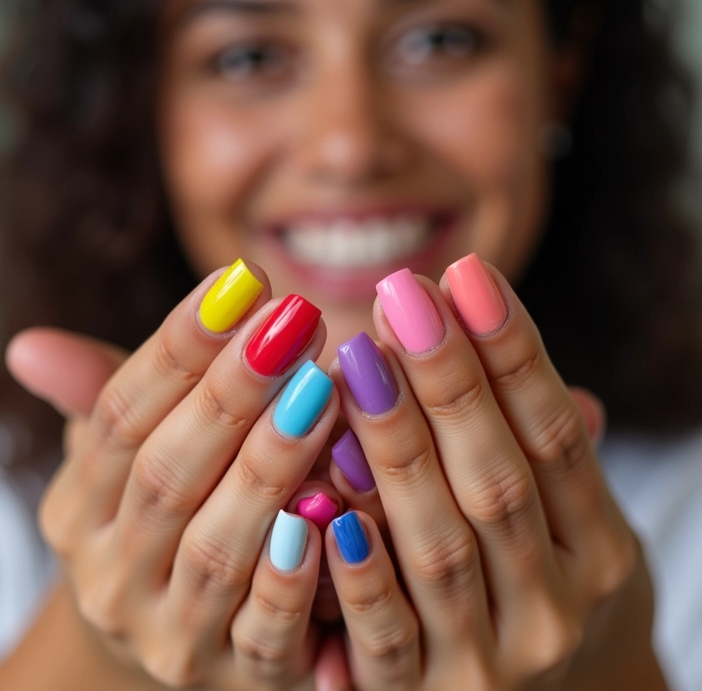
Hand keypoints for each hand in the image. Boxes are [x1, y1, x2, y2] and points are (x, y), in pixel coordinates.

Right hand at [8, 261, 338, 689]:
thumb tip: (29, 346)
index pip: (119, 415)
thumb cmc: (168, 515)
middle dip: (232, 390)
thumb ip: (99, 399)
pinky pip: (263, 631)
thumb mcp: (127, 459)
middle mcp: (109, 575)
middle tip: (294, 318)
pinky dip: (290, 578)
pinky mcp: (234, 679)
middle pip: (167, 471)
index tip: (242, 281)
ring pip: (216, 544)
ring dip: (268, 463)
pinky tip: (328, 516)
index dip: (181, 346)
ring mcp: (168, 634)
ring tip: (321, 387)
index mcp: (77, 509)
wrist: (182, 634)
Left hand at [322, 257, 665, 690]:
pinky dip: (361, 571)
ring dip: (397, 448)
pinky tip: (327, 498)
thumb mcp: (566, 518)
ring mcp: (489, 665)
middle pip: (496, 480)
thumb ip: (535, 438)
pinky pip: (384, 638)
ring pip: (439, 547)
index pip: (554, 437)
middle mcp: (555, 609)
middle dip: (449, 381)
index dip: (513, 352)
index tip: (467, 274)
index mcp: (598, 551)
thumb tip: (494, 325)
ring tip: (358, 358)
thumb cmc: (534, 574)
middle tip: (404, 294)